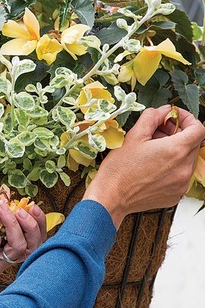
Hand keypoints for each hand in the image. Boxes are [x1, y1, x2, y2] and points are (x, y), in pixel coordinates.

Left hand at [0, 195, 46, 277]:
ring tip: (1, 205)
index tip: (33, 205)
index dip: (38, 223)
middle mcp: (1, 257)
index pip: (32, 239)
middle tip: (22, 208)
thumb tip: (6, 193)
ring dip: (12, 221)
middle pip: (31, 246)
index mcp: (4, 245)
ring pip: (17, 246)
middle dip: (31, 225)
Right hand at [84, 105, 204, 227]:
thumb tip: (164, 110)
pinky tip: (152, 166)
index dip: (187, 119)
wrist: (111, 197)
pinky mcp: (175, 195)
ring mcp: (181, 184)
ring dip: (174, 150)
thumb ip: (152, 118)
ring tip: (152, 150)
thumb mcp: (133, 136)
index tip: (173, 117)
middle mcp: (184, 169)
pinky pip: (180, 175)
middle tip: (156, 132)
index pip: (198, 129)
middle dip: (177, 133)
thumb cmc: (119, 169)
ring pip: (187, 159)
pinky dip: (171, 167)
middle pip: (192, 144)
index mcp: (175, 151)